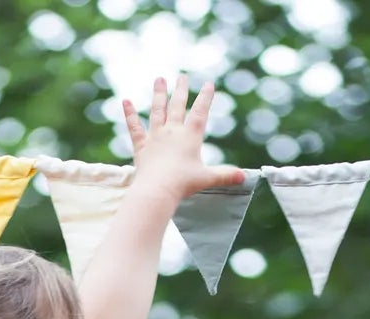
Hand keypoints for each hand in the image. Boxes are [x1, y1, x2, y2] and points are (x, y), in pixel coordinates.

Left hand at [122, 74, 244, 203]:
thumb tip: (244, 176)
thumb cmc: (182, 185)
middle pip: (177, 106)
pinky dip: (129, 114)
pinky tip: (125, 101)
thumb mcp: (207, 179)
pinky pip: (134, 127)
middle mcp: (172, 131)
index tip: (209, 84)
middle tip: (182, 76)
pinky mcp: (141, 146)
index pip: (200, 112)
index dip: (206, 97)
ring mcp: (155, 137)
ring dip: (158, 94)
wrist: (157, 190)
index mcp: (190, 136)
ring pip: (157, 110)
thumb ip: (224, 175)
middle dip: (181, 90)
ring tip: (159, 80)